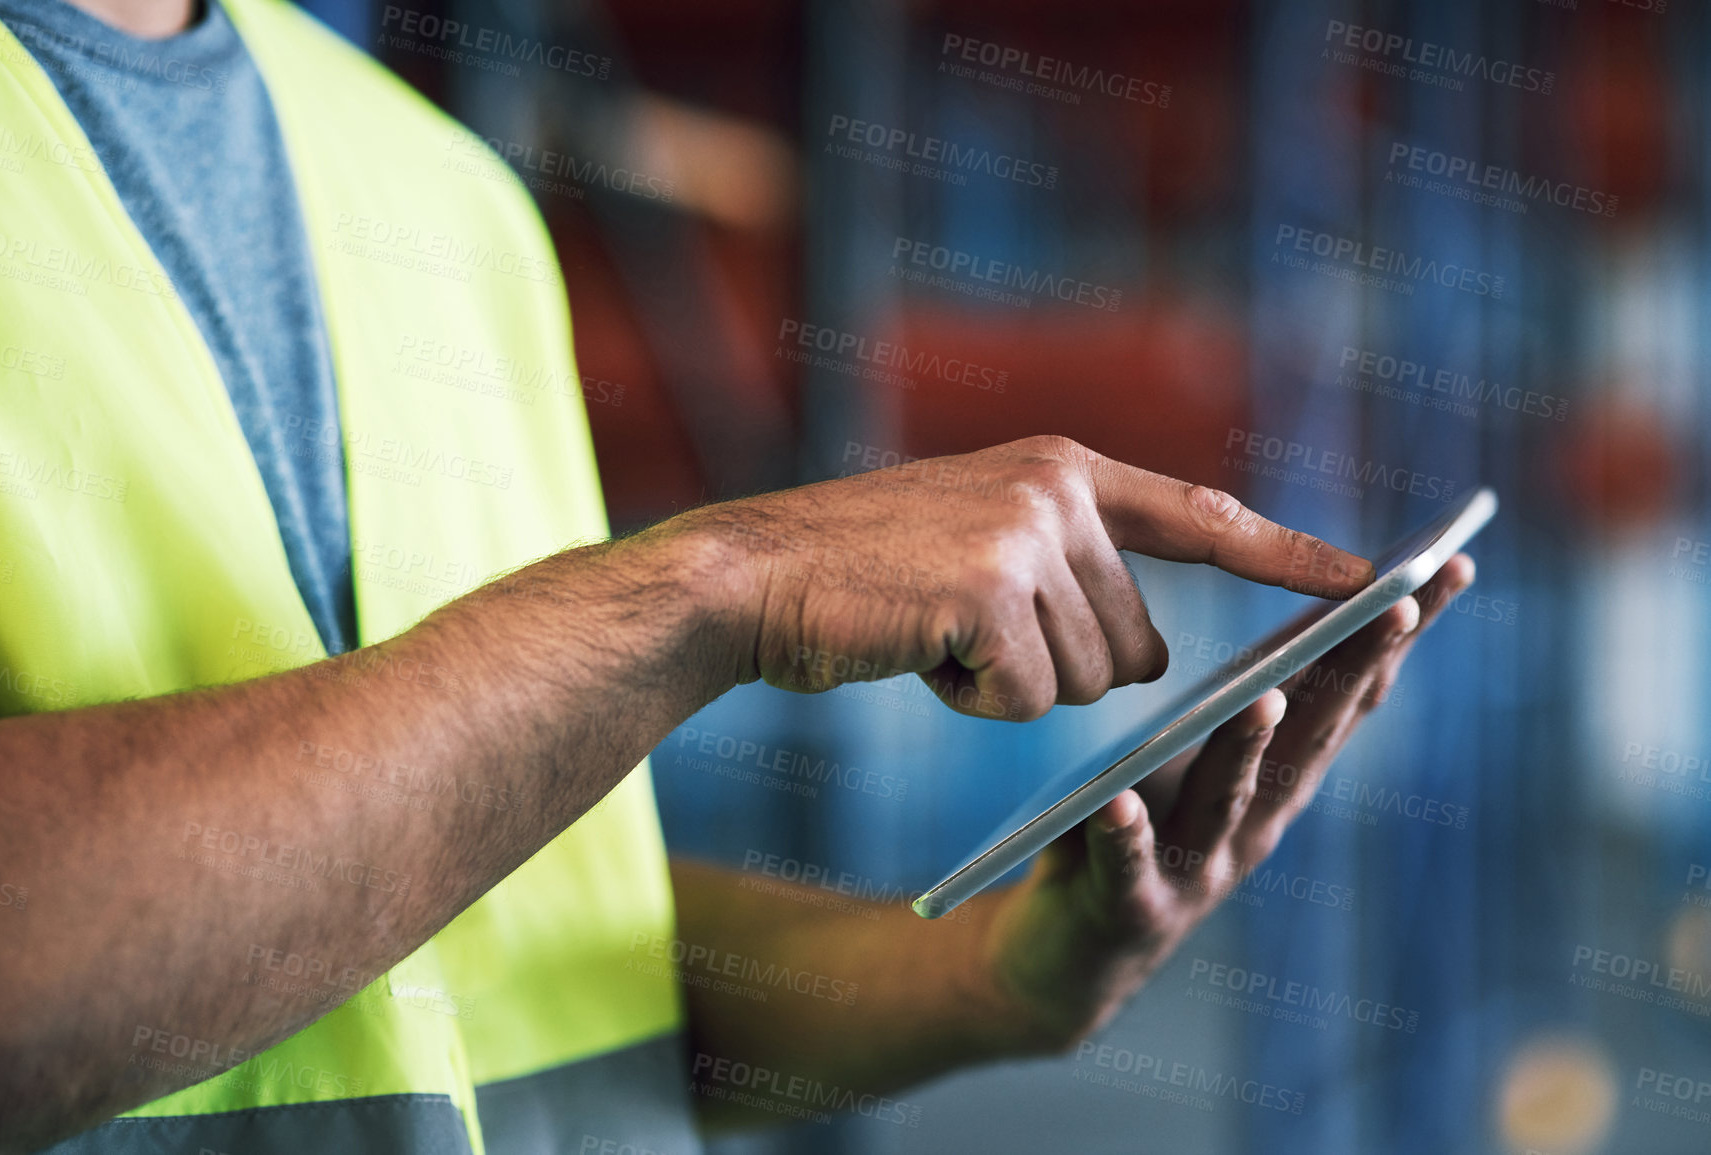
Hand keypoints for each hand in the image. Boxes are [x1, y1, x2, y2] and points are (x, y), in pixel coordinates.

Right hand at [684, 436, 1374, 719]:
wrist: (751, 577)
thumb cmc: (862, 577)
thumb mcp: (979, 547)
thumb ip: (1071, 572)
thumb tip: (1148, 660)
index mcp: (1065, 469)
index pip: (1203, 517)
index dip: (1288, 556)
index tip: (1367, 579)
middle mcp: (1060, 487)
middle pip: (1137, 646)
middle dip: (1063, 669)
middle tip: (968, 631)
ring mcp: (1027, 533)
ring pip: (1086, 681)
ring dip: (1011, 685)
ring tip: (934, 632)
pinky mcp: (992, 588)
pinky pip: (1030, 700)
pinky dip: (975, 702)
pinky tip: (919, 652)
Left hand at [967, 553, 1475, 1049]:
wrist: (1074, 952)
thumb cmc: (1139, 822)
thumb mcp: (1197, 750)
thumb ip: (1244, 692)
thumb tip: (1295, 579)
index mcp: (1278, 774)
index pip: (1348, 694)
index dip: (1396, 633)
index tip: (1450, 564)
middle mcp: (1256, 821)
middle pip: (1311, 738)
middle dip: (1355, 670)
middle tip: (1395, 603)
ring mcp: (1197, 868)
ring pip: (1228, 800)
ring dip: (1248, 747)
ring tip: (1264, 693)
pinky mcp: (1130, 906)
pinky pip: (1126, 866)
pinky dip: (1127, 836)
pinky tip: (1120, 802)